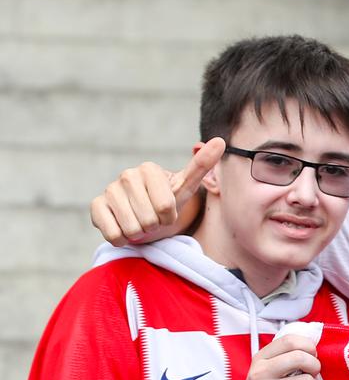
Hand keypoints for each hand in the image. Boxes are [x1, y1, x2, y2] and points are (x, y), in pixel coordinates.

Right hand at [90, 137, 224, 246]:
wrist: (146, 217)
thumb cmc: (168, 202)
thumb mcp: (186, 187)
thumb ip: (202, 165)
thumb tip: (220, 141)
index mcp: (149, 169)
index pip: (165, 207)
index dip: (170, 217)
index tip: (169, 211)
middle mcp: (127, 175)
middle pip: (148, 219)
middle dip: (155, 226)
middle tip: (154, 219)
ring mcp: (109, 189)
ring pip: (131, 228)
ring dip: (140, 233)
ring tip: (141, 223)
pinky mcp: (96, 206)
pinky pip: (113, 233)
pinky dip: (122, 238)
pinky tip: (124, 228)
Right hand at [244, 332, 322, 379]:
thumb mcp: (267, 369)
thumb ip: (285, 356)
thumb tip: (313, 348)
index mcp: (260, 359)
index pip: (289, 341)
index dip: (308, 345)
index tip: (312, 354)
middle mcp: (261, 374)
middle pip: (300, 357)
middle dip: (315, 365)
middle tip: (314, 373)